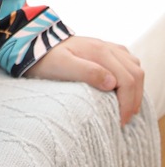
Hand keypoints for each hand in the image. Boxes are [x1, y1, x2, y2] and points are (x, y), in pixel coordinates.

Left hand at [24, 36, 143, 125]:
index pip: (127, 80)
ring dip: (135, 88)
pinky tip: (122, 89)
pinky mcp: (102, 49)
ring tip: (125, 107)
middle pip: (136, 74)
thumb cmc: (45, 58)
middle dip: (134, 99)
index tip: (120, 120)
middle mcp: (106, 47)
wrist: (31, 45)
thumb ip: (87, 72)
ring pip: (134, 67)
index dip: (128, 103)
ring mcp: (105, 46)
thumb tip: (112, 83)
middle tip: (124, 118)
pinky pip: (127, 62)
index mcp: (99, 51)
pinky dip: (131, 77)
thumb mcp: (62, 67)